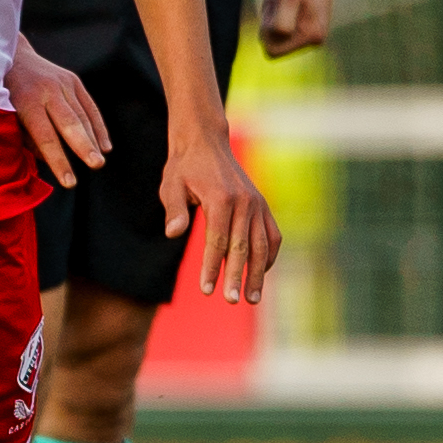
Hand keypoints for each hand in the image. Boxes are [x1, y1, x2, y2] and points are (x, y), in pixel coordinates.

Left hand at [8, 39, 110, 189]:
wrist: (11, 54)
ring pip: (82, 115)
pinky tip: (105, 145)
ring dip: (93, 140)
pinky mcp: (73, 80)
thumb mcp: (6, 115)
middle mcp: (48, 90)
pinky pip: (89, 107)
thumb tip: (47, 157)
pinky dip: (98, 126)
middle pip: (70, 123)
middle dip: (83, 147)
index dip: (59, 161)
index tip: (69, 182)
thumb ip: (26, 137)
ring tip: (99, 161)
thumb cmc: (4, 93)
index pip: (46, 137)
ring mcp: (63, 83)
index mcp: (27, 101)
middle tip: (95, 165)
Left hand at [162, 124, 279, 305]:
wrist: (206, 143)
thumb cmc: (184, 168)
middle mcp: (245, 201)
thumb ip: (174, 209)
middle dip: (236, 277)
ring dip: (258, 273)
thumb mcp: (171, 185)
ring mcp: (257, 204)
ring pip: (261, 245)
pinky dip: (269, 255)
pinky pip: (272, 235)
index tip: (206, 290)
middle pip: (241, 247)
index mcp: (221, 198)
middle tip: (229, 300)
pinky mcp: (263, 205)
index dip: (212, 267)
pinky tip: (260, 273)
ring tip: (252, 298)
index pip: (217, 241)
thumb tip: (173, 233)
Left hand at [258, 0, 336, 57]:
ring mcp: (309, 34)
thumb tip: (278, 42)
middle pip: (272, 46)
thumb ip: (281, 23)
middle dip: (268, 24)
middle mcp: (314, 40)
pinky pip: (278, 30)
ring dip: (271, 17)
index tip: (277, 6)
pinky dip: (274, 15)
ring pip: (274, 38)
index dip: (266, 30)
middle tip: (278, 0)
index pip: (272, 51)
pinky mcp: (303, 27)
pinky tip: (283, 0)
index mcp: (311, 36)